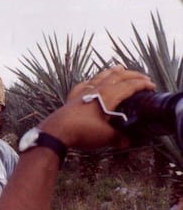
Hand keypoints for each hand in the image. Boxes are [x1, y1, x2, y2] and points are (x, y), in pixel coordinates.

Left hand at [38, 66, 155, 148]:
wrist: (57, 131)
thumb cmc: (82, 131)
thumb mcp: (105, 137)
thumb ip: (118, 138)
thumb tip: (126, 141)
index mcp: (108, 96)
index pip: (129, 85)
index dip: (142, 84)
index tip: (151, 86)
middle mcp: (96, 90)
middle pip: (117, 76)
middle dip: (131, 75)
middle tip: (141, 76)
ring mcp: (83, 92)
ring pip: (100, 76)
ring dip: (112, 72)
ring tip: (119, 68)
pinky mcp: (72, 98)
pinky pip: (84, 84)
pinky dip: (91, 81)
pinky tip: (91, 82)